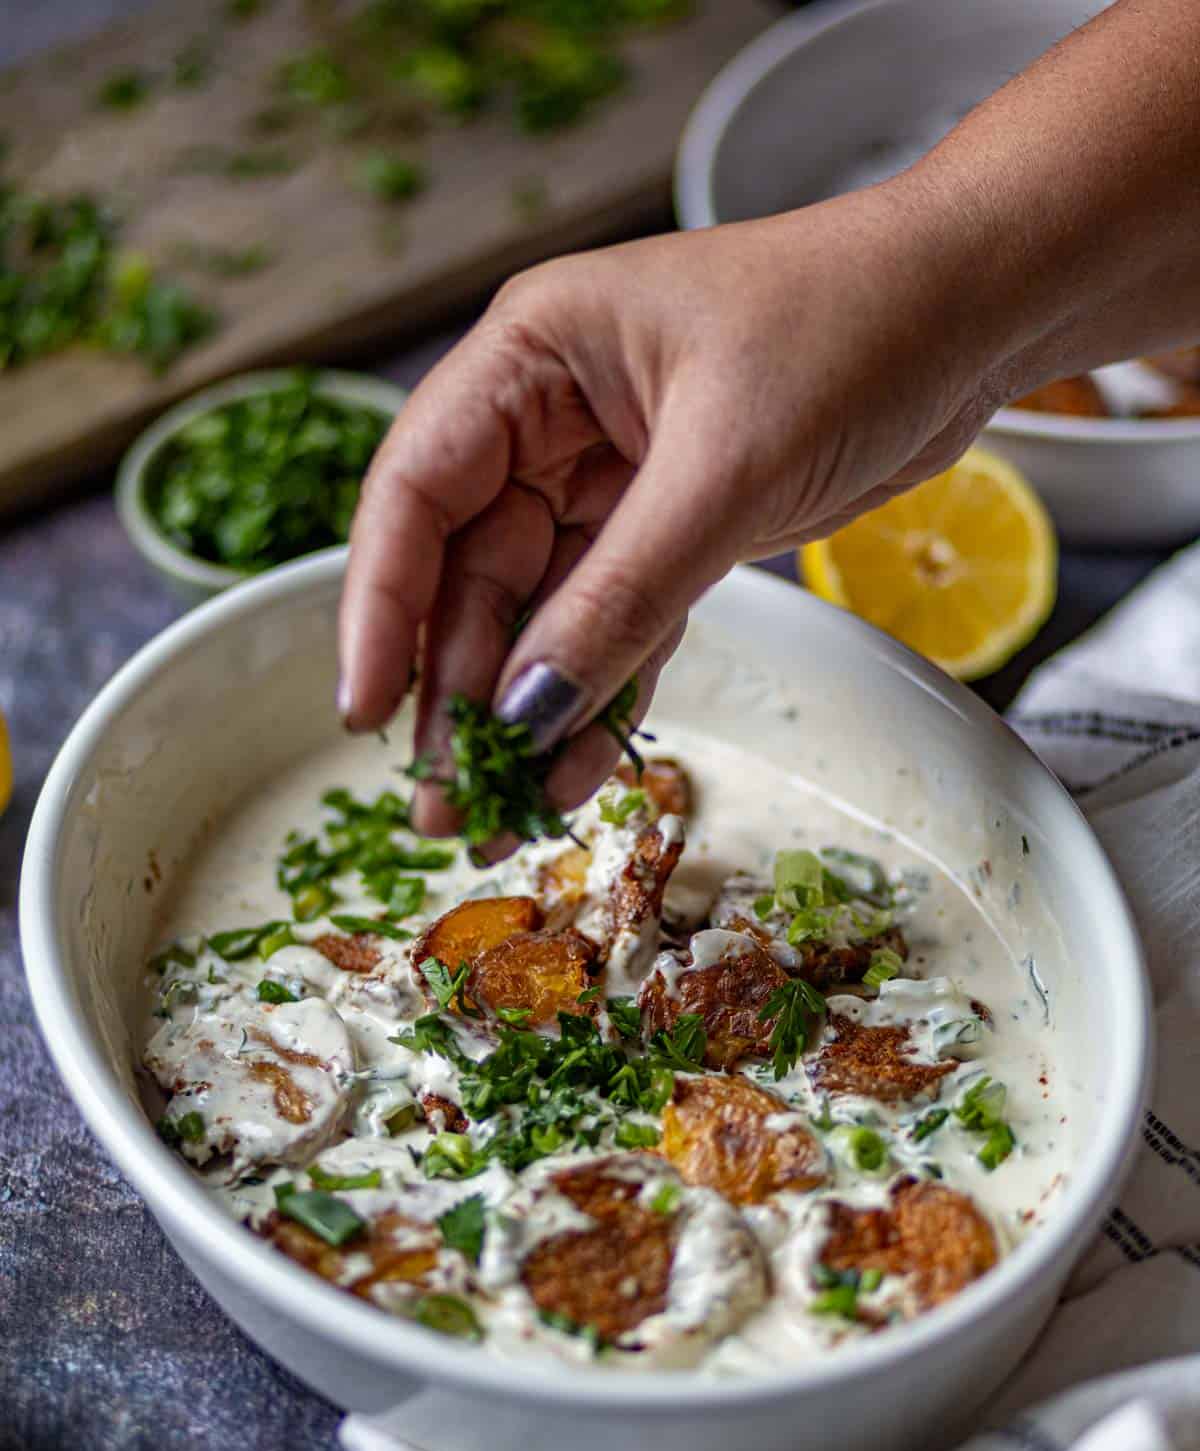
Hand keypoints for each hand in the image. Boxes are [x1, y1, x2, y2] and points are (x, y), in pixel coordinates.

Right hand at [339, 176, 1002, 837]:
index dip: (379, 608)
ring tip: (493, 814)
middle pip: (467, 572)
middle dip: (455, 691)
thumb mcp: (723, 468)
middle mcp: (551, 417)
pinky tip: (570, 772)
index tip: (366, 712)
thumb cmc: (851, 326)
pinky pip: (614, 625)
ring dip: (520, 712)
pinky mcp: (672, 526)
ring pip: (538, 612)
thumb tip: (528, 710)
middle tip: (442, 803)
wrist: (975, 308)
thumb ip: (621, 595)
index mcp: (530, 357)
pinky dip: (598, 695)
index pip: (415, 493)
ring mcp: (611, 477)